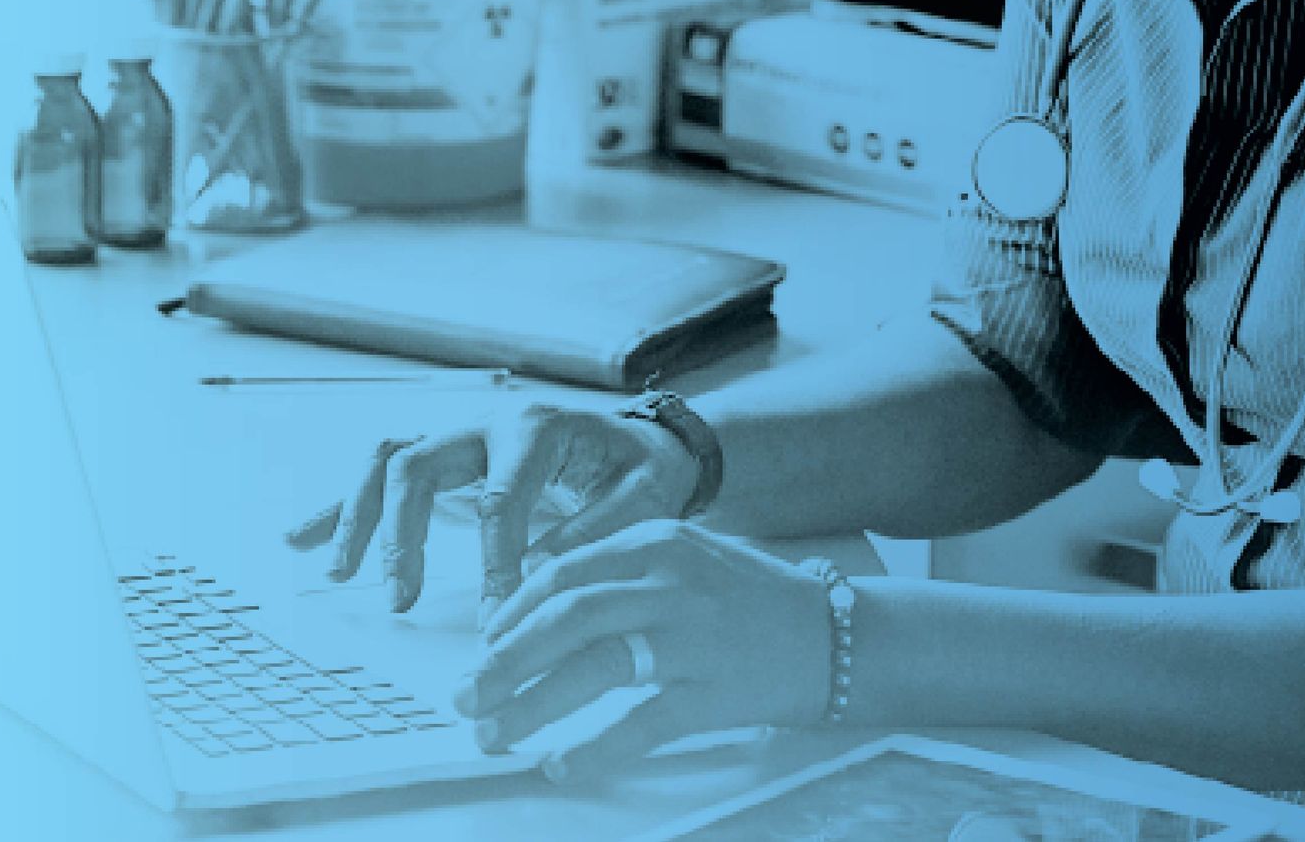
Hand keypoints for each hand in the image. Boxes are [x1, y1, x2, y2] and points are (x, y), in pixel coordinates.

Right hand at [284, 402, 700, 626]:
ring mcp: (458, 436)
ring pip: (387, 463)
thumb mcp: (645, 496)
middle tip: (402, 600)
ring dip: (359, 519)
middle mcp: (486, 423)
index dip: (494, 560)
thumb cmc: (643, 469)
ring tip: (342, 576)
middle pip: (418, 466)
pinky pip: (379, 474)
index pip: (498, 497)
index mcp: (537, 429)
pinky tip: (302, 538)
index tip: (495, 617)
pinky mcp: (444, 458)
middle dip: (402, 535)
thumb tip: (540, 574)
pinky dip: (341, 506)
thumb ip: (598, 530)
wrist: (642, 439)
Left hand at [452, 520, 831, 783]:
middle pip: (564, 617)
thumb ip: (622, 568)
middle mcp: (671, 581)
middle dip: (502, 660)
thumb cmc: (755, 598)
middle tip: (464, 695)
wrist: (840, 634)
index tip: (483, 647)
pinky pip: (640, 723)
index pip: (562, 573)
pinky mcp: (715, 690)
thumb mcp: (689, 556)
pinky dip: (593, 747)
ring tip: (493, 732)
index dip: (513, 614)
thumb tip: (540, 603)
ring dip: (530, 704)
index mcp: (658, 540)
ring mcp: (694, 635)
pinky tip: (559, 763)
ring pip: (592, 666)